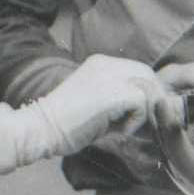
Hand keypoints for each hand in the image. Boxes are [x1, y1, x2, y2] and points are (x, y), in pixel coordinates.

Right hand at [40, 52, 187, 147]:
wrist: (42, 129)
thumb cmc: (65, 124)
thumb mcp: (95, 102)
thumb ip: (119, 99)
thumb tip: (149, 108)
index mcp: (99, 63)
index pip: (137, 70)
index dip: (145, 91)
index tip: (141, 114)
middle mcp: (106, 64)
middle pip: (147, 75)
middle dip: (150, 100)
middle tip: (140, 123)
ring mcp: (110, 76)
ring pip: (148, 88)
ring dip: (142, 112)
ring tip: (123, 127)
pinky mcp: (115, 93)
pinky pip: (142, 104)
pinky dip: (135, 121)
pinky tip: (117, 131)